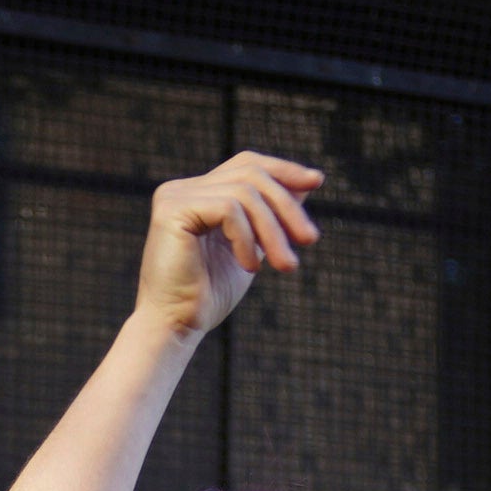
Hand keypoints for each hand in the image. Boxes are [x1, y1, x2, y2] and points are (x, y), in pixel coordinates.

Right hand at [133, 155, 322, 341]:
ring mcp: (175, 196)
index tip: (317, 182)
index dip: (283, 169)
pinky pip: (229, 209)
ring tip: (285, 265)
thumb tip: (307, 183)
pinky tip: (249, 267)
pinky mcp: (173, 210)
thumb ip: (271, 215)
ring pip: (245, 194)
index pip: (246, 165)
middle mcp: (182, 189)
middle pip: (250, 175)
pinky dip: (247, 239)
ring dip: (273, 231)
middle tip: (310, 240)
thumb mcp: (253, 247)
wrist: (176, 325)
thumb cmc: (209, 295)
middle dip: (286, 206)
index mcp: (198, 194)